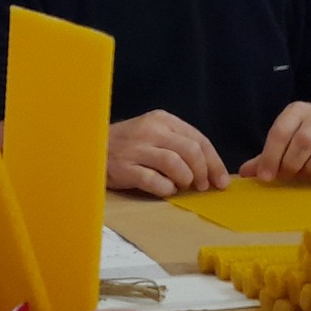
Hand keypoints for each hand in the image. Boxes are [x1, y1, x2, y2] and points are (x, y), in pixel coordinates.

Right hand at [106, 110, 229, 196]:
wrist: (89, 147)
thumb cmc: (126, 144)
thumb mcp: (152, 133)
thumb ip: (177, 144)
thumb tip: (208, 168)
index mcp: (162, 120)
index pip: (198, 139)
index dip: (214, 162)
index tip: (221, 180)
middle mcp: (150, 131)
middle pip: (191, 151)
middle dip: (204, 172)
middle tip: (203, 186)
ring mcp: (136, 149)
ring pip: (175, 164)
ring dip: (186, 179)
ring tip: (183, 186)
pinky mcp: (125, 168)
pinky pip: (155, 181)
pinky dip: (166, 189)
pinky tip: (166, 190)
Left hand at [239, 101, 310, 182]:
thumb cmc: (306, 138)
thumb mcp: (285, 140)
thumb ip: (265, 157)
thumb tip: (245, 173)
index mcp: (297, 110)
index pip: (280, 132)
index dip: (271, 157)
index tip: (265, 177)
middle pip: (303, 141)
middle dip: (291, 164)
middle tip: (287, 176)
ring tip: (306, 175)